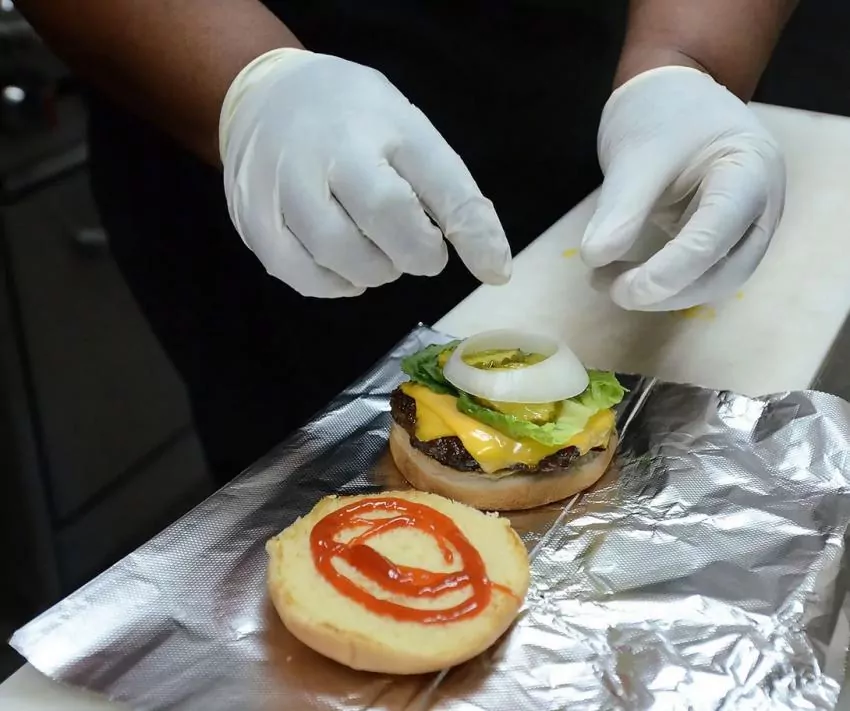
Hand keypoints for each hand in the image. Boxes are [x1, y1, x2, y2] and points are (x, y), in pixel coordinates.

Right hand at [219, 49, 510, 297]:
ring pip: (340, 255)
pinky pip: (299, 274)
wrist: (265, 97)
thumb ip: (452, 197)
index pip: (439, 180)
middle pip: (385, 219)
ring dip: (373, 271)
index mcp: (384, 121)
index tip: (494, 270)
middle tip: (413, 247)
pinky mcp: (251, 216)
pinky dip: (332, 284)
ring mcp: (281, 182)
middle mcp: (329, 147)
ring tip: (376, 252)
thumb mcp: (412, 137)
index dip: (471, 233)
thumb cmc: (354, 122)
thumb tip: (495, 270)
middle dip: (413, 253)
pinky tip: (343, 268)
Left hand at [581, 66, 784, 310]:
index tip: (622, 291)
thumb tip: (594, 258)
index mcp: (750, 170)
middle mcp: (763, 204)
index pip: (715, 236)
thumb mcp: (635, 154)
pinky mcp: (727, 236)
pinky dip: (666, 282)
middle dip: (669, 290)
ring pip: (717, 279)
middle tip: (613, 291)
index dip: (670, 272)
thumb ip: (620, 208)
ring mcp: (750, 223)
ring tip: (608, 284)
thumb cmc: (661, 112)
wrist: (675, 89)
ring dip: (665, 293)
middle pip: (726, 270)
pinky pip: (703, 271)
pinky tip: (623, 277)